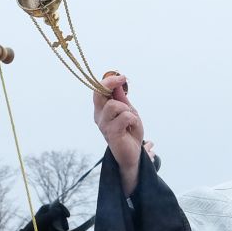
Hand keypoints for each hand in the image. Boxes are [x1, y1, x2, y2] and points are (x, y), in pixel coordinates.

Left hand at [13, 202, 72, 230]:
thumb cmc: (35, 227)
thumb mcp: (43, 220)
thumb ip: (51, 214)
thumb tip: (59, 209)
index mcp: (46, 208)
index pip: (57, 205)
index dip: (64, 210)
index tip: (68, 216)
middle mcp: (48, 212)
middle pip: (60, 213)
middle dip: (64, 220)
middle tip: (66, 227)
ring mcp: (49, 219)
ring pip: (59, 220)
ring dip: (63, 225)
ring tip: (64, 230)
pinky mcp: (49, 226)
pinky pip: (57, 226)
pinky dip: (60, 228)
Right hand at [93, 74, 144, 195]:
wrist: (133, 154)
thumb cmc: (129, 132)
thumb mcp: (128, 111)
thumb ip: (122, 99)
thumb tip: (118, 84)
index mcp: (102, 109)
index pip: (98, 90)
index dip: (109, 80)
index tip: (122, 77)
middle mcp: (99, 116)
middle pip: (98, 93)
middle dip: (110, 83)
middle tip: (122, 80)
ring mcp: (104, 125)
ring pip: (114, 105)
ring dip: (128, 110)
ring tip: (132, 120)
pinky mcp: (111, 133)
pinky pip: (125, 117)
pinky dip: (133, 120)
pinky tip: (133, 127)